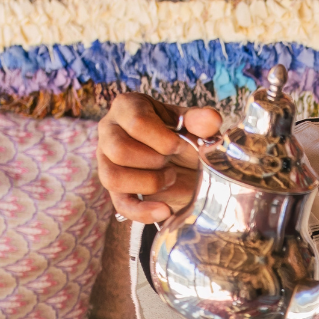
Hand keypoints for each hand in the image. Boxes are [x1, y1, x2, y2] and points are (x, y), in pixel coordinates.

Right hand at [96, 95, 222, 224]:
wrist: (183, 160)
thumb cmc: (182, 135)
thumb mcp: (192, 125)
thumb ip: (201, 121)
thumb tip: (211, 119)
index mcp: (127, 107)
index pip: (136, 122)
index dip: (163, 139)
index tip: (179, 146)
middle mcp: (109, 131)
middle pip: (119, 150)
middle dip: (154, 161)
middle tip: (172, 161)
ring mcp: (107, 161)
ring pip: (113, 177)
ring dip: (149, 182)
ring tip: (169, 177)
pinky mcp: (115, 189)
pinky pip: (120, 204)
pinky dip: (143, 211)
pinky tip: (165, 211)